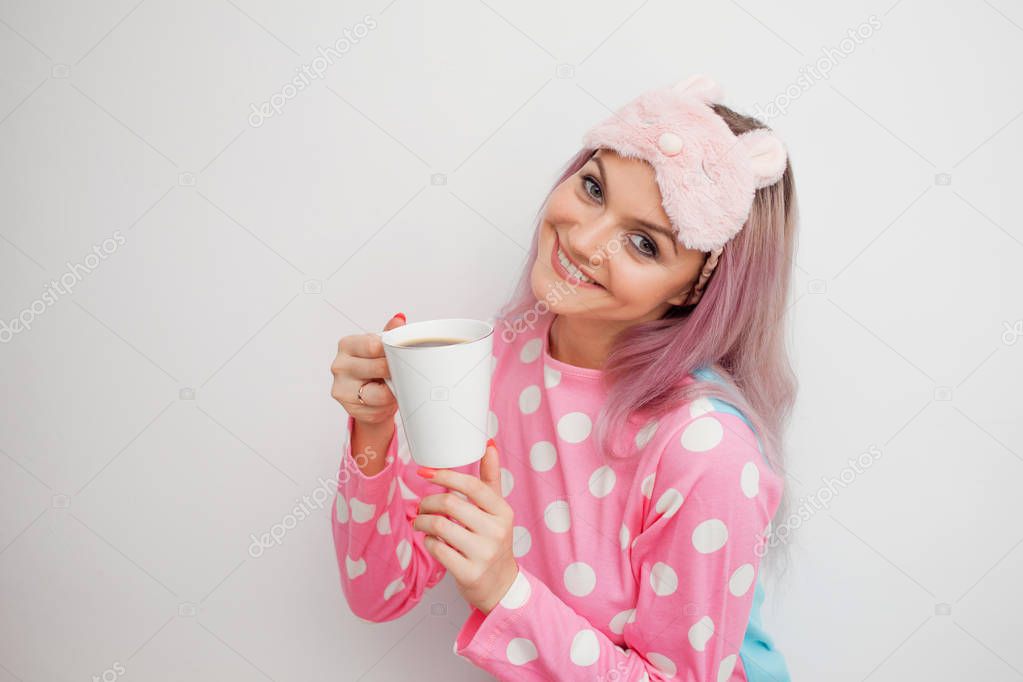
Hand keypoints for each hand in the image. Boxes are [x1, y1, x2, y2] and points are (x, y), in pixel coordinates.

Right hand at [330, 313, 405, 425]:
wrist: (370, 396)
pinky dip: (387, 405)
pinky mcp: (350, 408)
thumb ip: (390, 334)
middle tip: (404, 372)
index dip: (392, 352)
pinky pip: (377, 408)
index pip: (373, 345)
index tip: (402, 356)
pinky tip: (386, 400)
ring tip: (395, 386)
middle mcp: (339, 365)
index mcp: (347, 345)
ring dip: (393, 390)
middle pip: (378, 367)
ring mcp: (341, 388)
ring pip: (379, 392)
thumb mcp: (382, 348)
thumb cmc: (376, 368)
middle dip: (396, 371)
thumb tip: (399, 319)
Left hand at [412, 440, 518, 614]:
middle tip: (421, 506)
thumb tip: (489, 444)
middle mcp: (497, 532)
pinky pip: (437, 549)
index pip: (472, 486)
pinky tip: (430, 540)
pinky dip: (428, 541)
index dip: (445, 476)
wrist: (500, 586)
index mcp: (503, 512)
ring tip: (421, 522)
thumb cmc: (493, 541)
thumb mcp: (497, 510)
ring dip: (423, 521)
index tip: (424, 472)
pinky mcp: (470, 573)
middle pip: (450, 504)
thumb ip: (491, 478)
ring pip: (440, 525)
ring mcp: (484, 553)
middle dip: (428, 502)